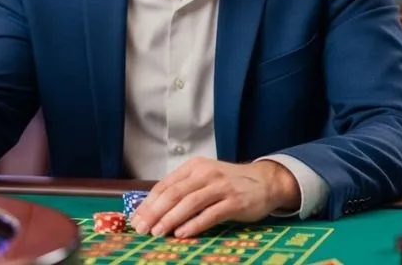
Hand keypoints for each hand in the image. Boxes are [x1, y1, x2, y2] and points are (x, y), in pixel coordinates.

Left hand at [130, 157, 299, 237]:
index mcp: (194, 167)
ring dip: (170, 219)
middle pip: (174, 193)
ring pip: (189, 203)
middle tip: (142, 228)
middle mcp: (205, 174)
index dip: (148, 203)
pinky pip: (211, 214)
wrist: (264, 181)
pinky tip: (182, 233)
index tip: (136, 218)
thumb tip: (154, 209)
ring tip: (157, 232)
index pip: (165, 185)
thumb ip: (183, 189)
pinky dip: (195, 224)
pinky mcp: (234, 202)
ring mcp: (220, 187)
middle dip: (155, 212)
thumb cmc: (228, 183)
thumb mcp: (204, 178)